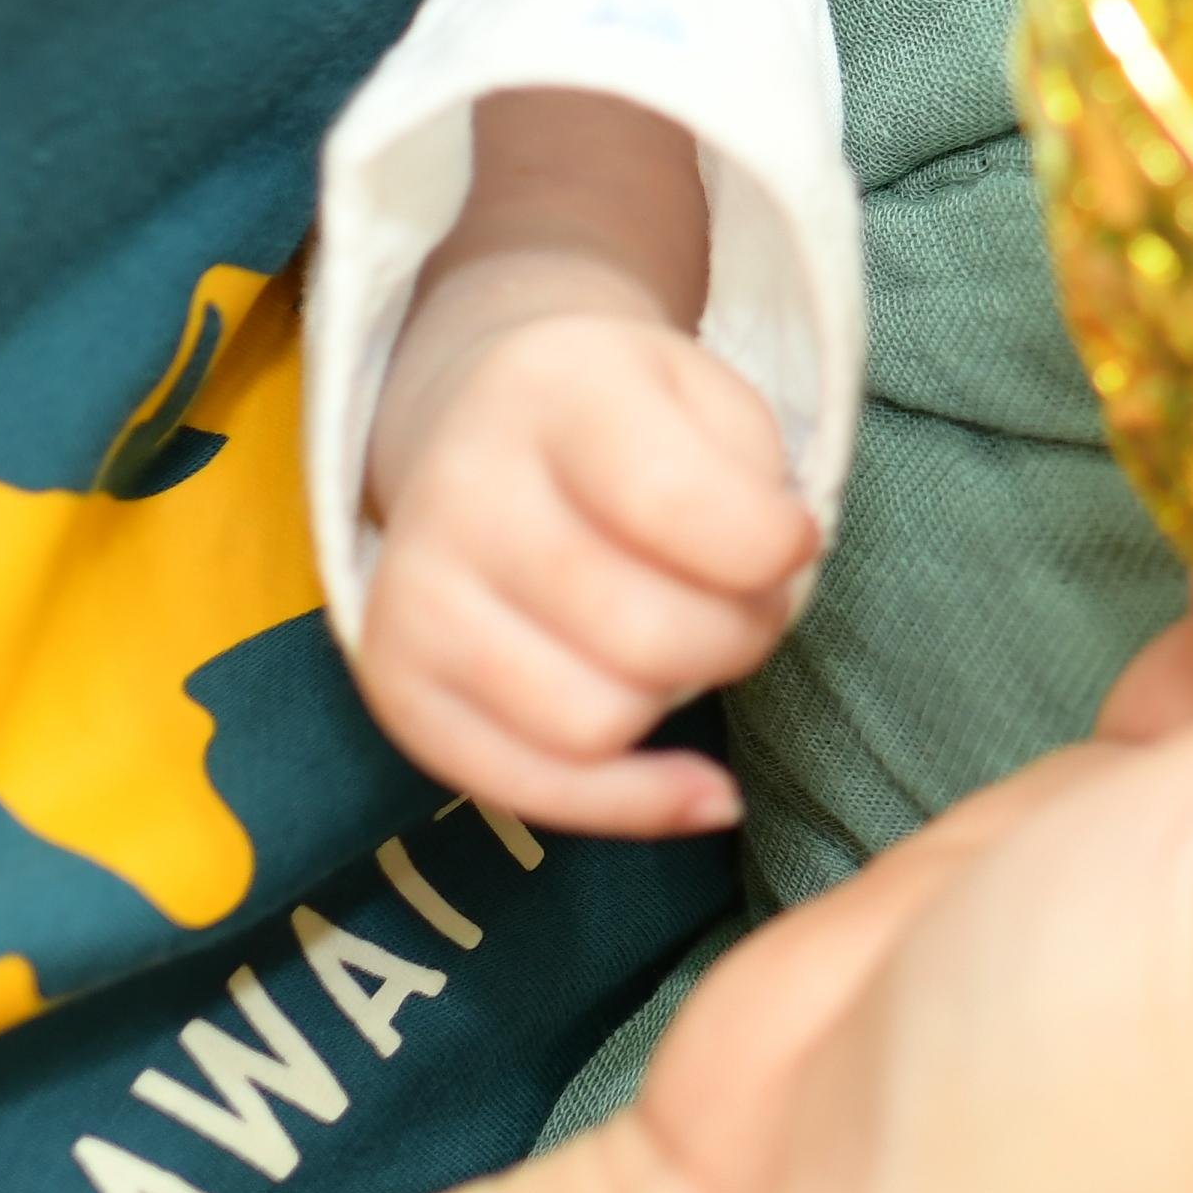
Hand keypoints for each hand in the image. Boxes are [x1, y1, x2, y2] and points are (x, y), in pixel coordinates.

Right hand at [358, 253, 821, 836]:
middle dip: (741, 635)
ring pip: (593, 726)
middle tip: (752, 603)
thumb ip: (758, 480)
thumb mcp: (712, 399)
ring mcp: (413, 594)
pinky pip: (531, 789)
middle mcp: (462, 489)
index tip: (794, 538)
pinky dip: (634, 804)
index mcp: (552, 388)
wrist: (486, 428)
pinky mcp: (398, 684)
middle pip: (648, 638)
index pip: (678, 505)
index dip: (774, 546)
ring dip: (681, 704)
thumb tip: (774, 586)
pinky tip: (697, 783)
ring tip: (692, 646)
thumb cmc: (631, 425)